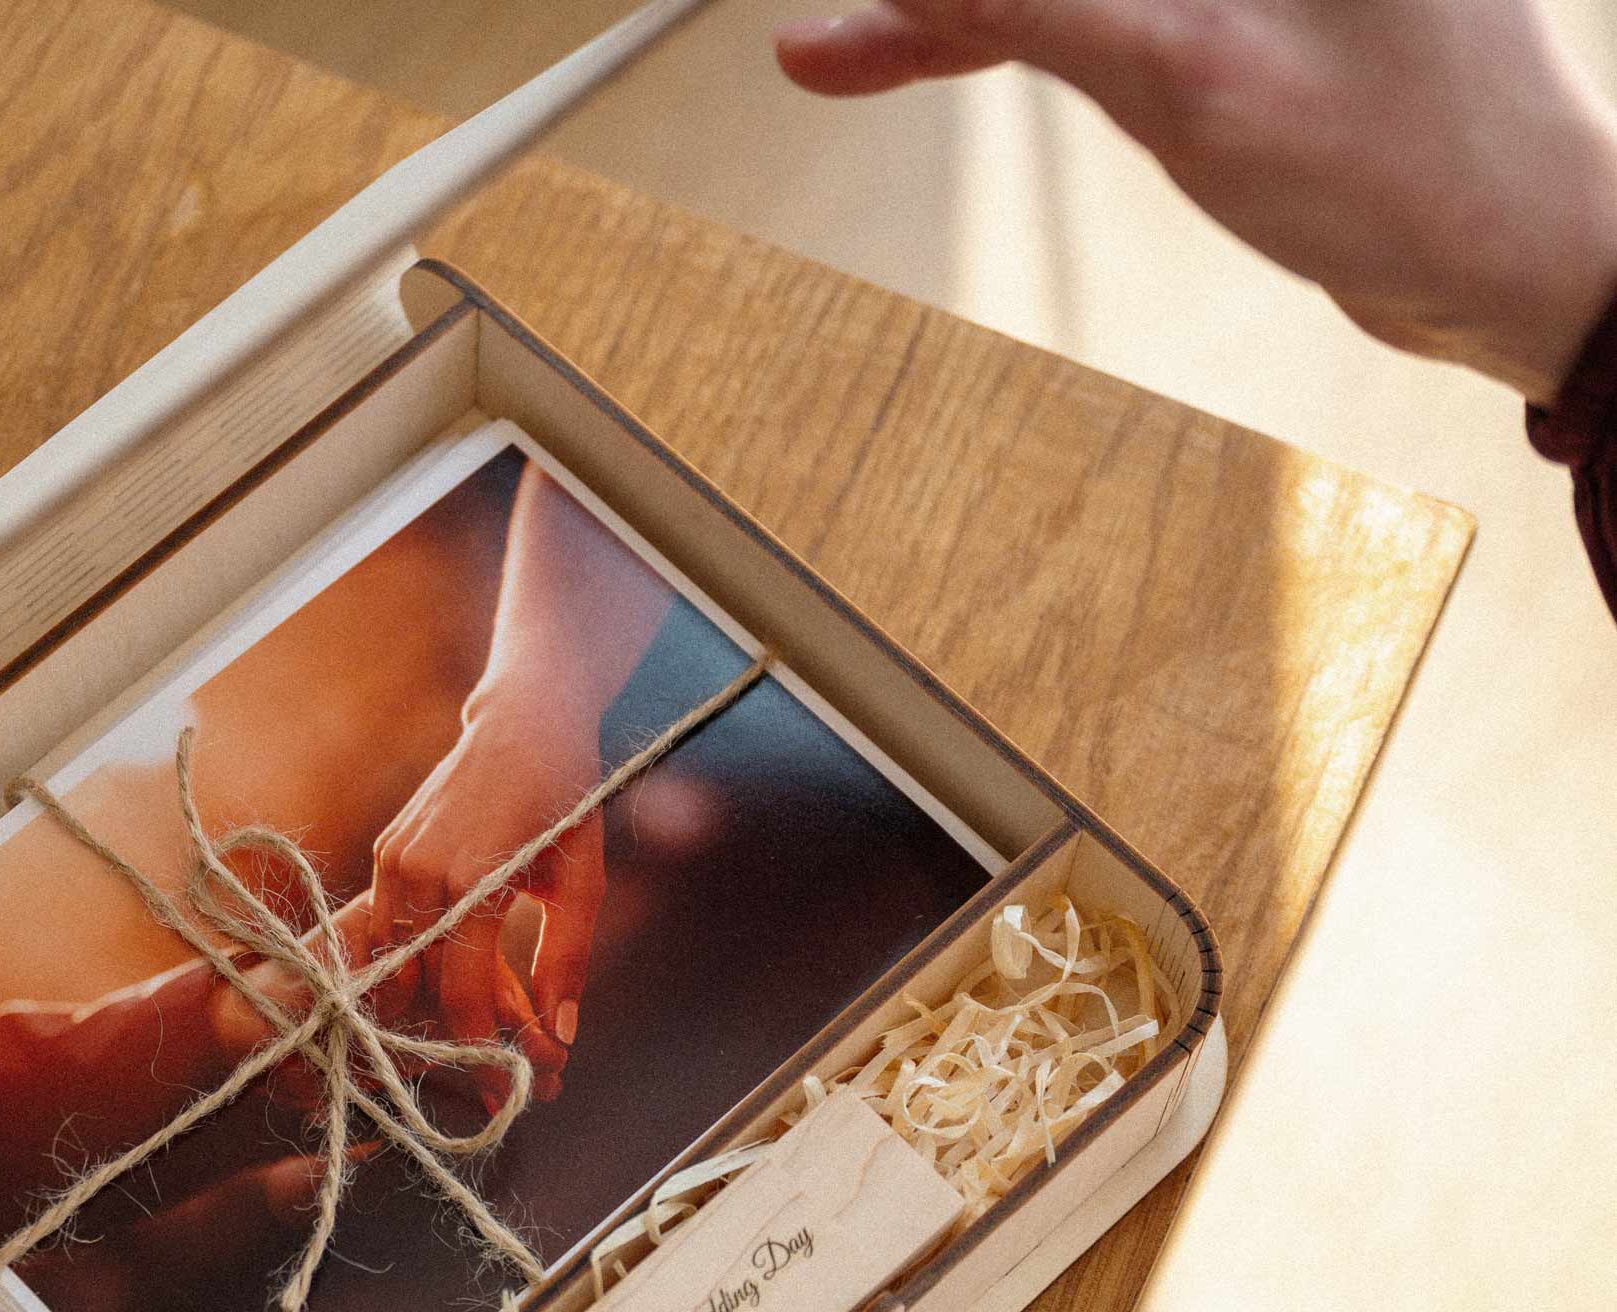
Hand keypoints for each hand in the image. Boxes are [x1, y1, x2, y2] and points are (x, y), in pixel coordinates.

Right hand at [366, 718, 601, 1112]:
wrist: (523, 726)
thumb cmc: (565, 802)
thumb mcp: (583, 881)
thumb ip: (568, 958)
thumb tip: (561, 1033)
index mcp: (474, 880)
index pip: (460, 989)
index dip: (475, 1043)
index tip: (496, 1083)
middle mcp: (422, 871)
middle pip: (421, 982)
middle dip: (446, 1032)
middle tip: (480, 1072)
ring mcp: (395, 859)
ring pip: (393, 959)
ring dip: (419, 1003)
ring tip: (453, 1036)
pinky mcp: (386, 851)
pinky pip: (384, 927)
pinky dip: (403, 962)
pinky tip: (430, 986)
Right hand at [778, 0, 1616, 402]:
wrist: (1516, 259)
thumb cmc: (1406, 171)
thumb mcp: (1183, 80)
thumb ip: (1026, 12)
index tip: (853, 16)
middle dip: (936, 2)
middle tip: (822, 39)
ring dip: (946, 16)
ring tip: (824, 50)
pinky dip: (994, 30)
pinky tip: (897, 53)